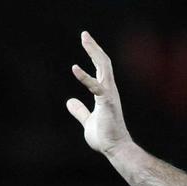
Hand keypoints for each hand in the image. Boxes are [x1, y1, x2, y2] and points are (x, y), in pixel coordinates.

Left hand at [66, 31, 133, 156]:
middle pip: (104, 63)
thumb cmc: (106, 137)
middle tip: (84, 34)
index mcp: (106, 93)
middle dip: (94, 48)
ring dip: (94, 53)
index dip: (94, 54)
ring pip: (104, 68)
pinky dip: (85, 77)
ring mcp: (110, 96)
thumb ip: (80, 111)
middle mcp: (110, 91)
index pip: (101, 69)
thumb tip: (70, 102)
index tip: (87, 41)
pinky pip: (96, 87)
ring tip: (85, 39)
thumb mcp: (88, 121)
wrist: (116, 150)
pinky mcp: (107, 104)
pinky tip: (74, 68)